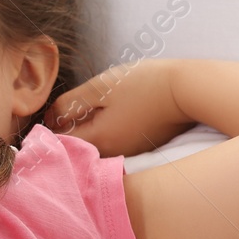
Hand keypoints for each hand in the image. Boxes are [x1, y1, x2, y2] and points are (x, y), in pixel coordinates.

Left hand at [45, 59, 195, 157]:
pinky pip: (114, 142)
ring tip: (92, 106)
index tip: (51, 113)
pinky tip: (112, 111)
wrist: (189, 89)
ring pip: (95, 145)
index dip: (50, 128)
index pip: (60, 143)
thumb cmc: (145, 84)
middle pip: (77, 146)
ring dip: (87, 129)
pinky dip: (106, 130)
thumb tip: (49, 119)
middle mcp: (113, 154)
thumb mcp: (100, 87)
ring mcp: (129, 153)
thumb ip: (70, 104)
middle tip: (69, 107)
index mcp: (100, 140)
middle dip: (68, 129)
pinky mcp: (141, 147)